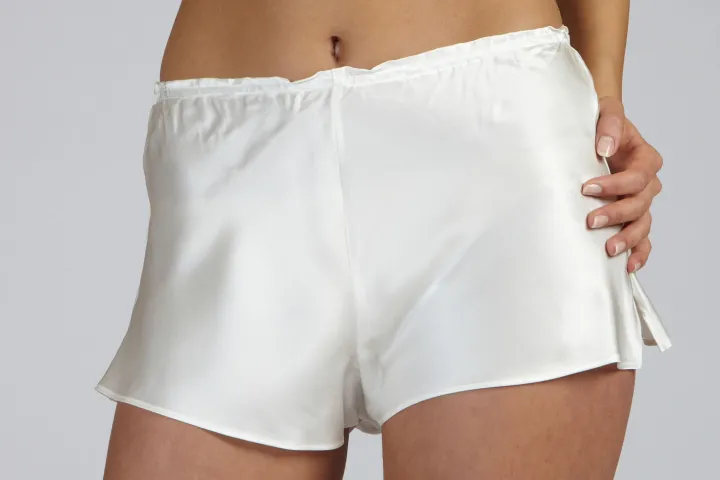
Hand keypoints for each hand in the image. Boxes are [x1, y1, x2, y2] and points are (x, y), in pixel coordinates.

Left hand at [581, 96, 662, 272]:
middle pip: (639, 204)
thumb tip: (605, 147)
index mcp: (645, 159)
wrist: (593, 135)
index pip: (637, 177)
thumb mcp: (605, 113)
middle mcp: (646, 183)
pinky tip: (627, 266)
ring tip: (608, 248)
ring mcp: (639, 203)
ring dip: (627, 238)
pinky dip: (638, 253)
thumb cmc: (600, 124)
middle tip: (590, 220)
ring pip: (642, 225)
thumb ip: (609, 125)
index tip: (587, 187)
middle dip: (616, 214)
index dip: (615, 184)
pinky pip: (642, 239)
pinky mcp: (629, 217)